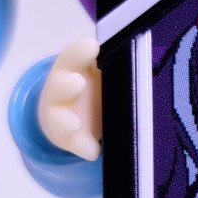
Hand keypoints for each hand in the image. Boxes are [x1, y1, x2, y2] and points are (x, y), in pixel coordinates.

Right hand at [37, 36, 101, 160]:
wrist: (68, 114)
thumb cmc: (91, 85)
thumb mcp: (99, 69)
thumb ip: (112, 62)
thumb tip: (138, 53)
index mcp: (70, 68)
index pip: (71, 57)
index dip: (78, 52)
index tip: (92, 46)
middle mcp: (61, 91)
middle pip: (58, 86)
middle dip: (66, 84)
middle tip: (78, 82)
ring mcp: (62, 117)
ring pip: (59, 119)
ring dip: (66, 121)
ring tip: (74, 124)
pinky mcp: (69, 139)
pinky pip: (75, 145)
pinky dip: (84, 147)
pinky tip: (93, 151)